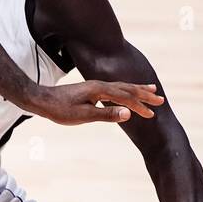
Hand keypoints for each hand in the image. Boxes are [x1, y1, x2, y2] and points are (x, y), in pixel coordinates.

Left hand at [31, 81, 162, 124]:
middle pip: (127, 88)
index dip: (139, 106)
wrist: (42, 100)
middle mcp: (100, 85)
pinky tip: (127, 94)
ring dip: (137, 90)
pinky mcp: (92, 90)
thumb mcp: (83, 116)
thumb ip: (106, 115)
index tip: (152, 114)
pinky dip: (126, 91)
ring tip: (151, 91)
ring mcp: (96, 86)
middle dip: (144, 95)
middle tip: (160, 100)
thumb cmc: (60, 110)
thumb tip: (127, 113)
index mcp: (99, 90)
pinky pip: (115, 89)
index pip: (125, 97)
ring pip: (122, 87)